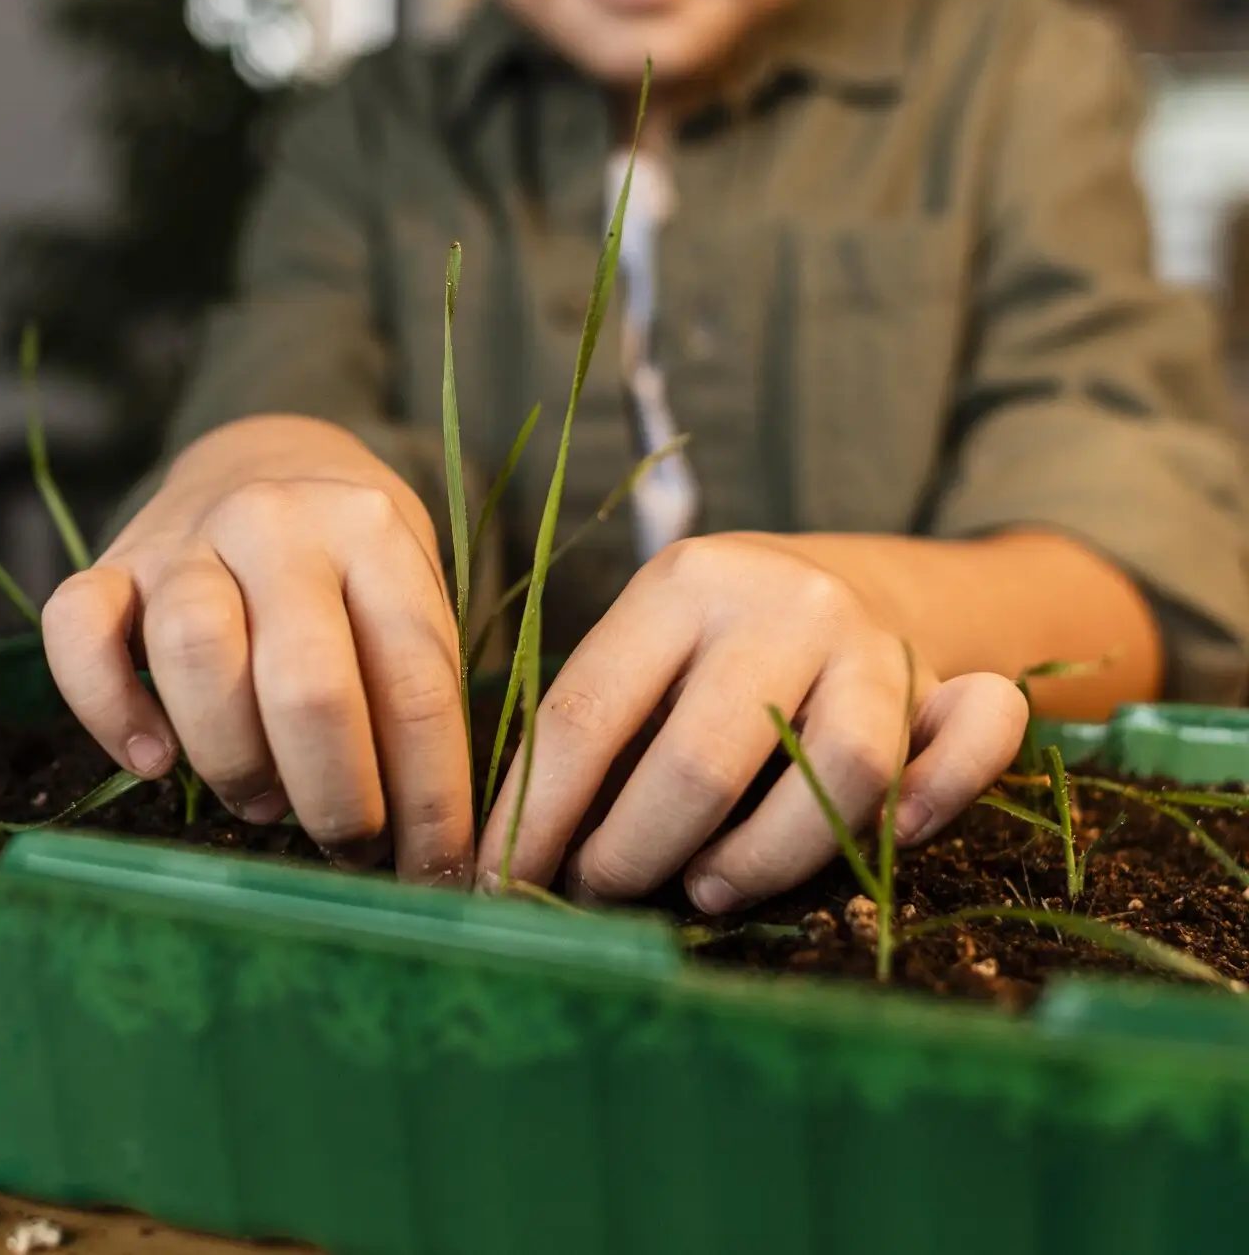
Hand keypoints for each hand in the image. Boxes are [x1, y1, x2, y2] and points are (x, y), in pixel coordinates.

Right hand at [41, 416, 472, 880]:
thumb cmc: (354, 562)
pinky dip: (108, 707)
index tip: (437, 872)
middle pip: (307, 684)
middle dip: (337, 796)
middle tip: (349, 843)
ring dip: (235, 759)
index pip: (417, 685)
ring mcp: (187, 539)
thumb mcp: (412, 596)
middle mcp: (279, 526)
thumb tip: (420, 839)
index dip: (431, 796)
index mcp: (375, 534)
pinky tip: (155, 758)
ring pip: (195, 655)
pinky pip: (79, 633)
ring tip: (264, 801)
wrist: (265, 458)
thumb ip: (413, 694)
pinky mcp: (112, 564)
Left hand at [476, 533, 1026, 912]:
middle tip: (601, 895)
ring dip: (764, 857)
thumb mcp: (652, 650)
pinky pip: (975, 739)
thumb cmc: (725, 641)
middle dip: (633, 853)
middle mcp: (784, 602)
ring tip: (708, 887)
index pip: (587, 714)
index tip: (499, 888)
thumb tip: (522, 862)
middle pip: (701, 759)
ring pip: (836, 774)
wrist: (861, 578)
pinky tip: (891, 837)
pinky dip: (940, 795)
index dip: (536, 818)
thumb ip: (605, 735)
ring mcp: (875, 643)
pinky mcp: (954, 679)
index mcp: (683, 582)